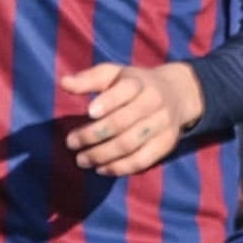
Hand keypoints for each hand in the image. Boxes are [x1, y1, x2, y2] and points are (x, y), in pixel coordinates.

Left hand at [60, 59, 205, 174]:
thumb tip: (64, 83)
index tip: (89, 112)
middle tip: (71, 143)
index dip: (108, 102)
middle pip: (122, 122)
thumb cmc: (134, 84)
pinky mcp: (167, 144)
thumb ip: (89, 79)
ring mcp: (163, 125)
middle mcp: (154, 102)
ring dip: (102, 155)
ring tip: (82, 160)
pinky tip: (102, 169)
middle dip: (93, 135)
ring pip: (130, 144)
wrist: (177, 94)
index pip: (125, 91)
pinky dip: (120, 167)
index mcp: (139, 82)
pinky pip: (143, 160)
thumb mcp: (114, 74)